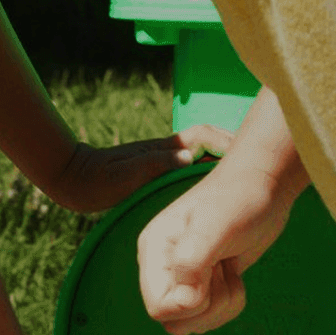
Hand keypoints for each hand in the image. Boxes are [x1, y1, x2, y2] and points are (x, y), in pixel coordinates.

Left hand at [43, 124, 232, 212]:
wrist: (76, 181)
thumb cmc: (101, 179)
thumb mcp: (128, 173)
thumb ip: (157, 164)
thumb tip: (191, 157)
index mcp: (167, 149)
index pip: (206, 137)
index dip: (227, 143)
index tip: (244, 156)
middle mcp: (173, 153)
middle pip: (213, 145)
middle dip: (235, 152)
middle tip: (259, 170)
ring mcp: (169, 163)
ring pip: (206, 159)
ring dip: (225, 166)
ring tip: (247, 185)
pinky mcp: (164, 176)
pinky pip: (196, 172)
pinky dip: (211, 178)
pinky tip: (220, 197)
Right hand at [137, 160, 295, 334]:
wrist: (265, 185)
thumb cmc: (241, 197)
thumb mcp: (217, 224)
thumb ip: (194, 260)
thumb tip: (185, 299)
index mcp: (154, 250)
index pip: (158, 307)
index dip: (189, 304)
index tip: (212, 273)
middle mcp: (163, 267)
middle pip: (175, 322)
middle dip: (209, 306)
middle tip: (223, 271)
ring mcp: (184, 277)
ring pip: (193, 323)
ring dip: (221, 305)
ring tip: (229, 268)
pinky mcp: (204, 283)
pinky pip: (210, 316)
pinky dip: (229, 303)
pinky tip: (233, 273)